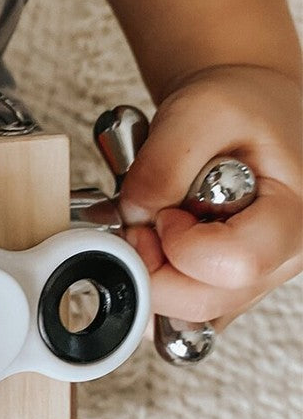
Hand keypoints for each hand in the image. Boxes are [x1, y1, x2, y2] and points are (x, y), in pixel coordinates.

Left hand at [120, 65, 301, 330]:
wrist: (250, 109)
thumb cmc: (241, 107)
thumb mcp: (199, 110)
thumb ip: (162, 165)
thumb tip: (133, 217)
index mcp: (295, 216)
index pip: (234, 265)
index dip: (180, 245)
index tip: (164, 211)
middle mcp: (284, 259)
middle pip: (205, 302)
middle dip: (154, 267)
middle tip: (144, 224)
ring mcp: (256, 280)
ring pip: (189, 311)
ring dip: (155, 270)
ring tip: (162, 222)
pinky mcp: (229, 287)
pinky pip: (182, 307)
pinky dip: (158, 277)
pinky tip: (164, 240)